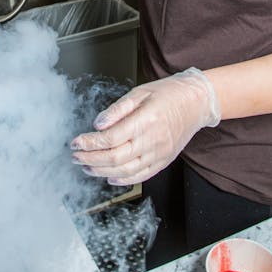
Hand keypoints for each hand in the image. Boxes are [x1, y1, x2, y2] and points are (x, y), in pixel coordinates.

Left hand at [70, 68, 219, 184]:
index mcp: (146, 120)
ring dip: (102, 171)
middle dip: (90, 158)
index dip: (89, 143)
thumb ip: (118, 109)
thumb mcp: (140, 92)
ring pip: (125, 171)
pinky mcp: (164, 161)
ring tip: (87, 166)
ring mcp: (159, 154)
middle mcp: (153, 140)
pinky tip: (109, 176)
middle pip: (115, 158)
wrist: (196, 102)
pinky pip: (141, 176)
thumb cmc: (168, 93)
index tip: (76, 142)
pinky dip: (123, 180)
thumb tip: (98, 124)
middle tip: (76, 155)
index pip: (110, 138)